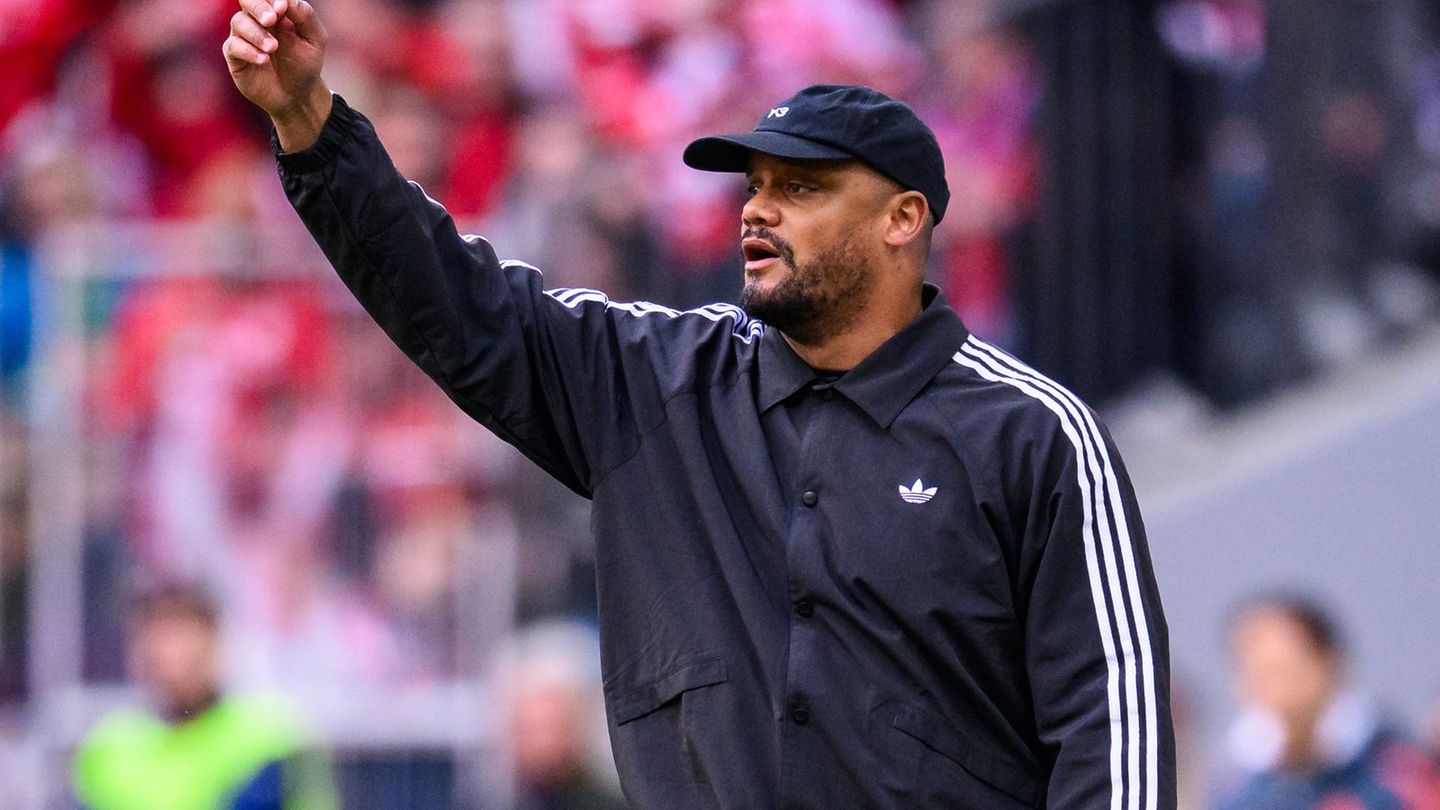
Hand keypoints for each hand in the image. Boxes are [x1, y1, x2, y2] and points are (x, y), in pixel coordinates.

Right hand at [223, 0, 331, 149]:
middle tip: (271, 19)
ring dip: (257, 34)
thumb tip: (287, 0)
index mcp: (277, 12)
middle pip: (247, 1)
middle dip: (258, 7)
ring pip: (239, 22)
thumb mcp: (314, 40)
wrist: (297, 95)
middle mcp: (257, 20)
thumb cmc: (305, 64)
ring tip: (273, 48)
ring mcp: (244, 37)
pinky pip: (233, 46)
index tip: (282, 8)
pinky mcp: (235, 56)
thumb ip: (305, 16)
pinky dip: (248, 51)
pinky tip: (263, 60)